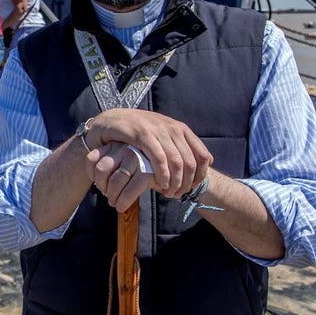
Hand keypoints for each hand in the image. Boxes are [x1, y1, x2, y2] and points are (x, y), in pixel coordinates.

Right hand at [85, 109, 210, 198]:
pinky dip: (162, 174)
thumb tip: (203, 164)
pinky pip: (159, 158)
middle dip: (186, 183)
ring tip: (168, 192)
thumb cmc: (138, 132)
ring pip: (177, 162)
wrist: (112, 120)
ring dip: (175, 182)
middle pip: (190, 163)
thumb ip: (179, 147)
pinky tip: (160, 183)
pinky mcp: (143, 134)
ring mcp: (158, 130)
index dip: (201, 175)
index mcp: (181, 129)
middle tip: (178, 195)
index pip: (203, 155)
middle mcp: (172, 128)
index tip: (192, 188)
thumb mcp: (162, 137)